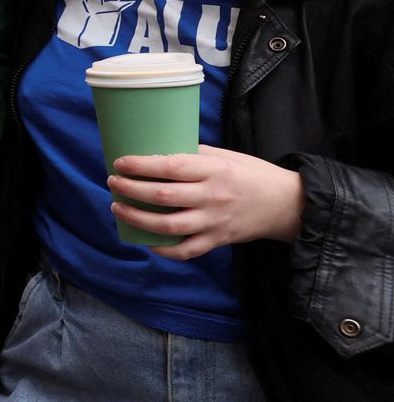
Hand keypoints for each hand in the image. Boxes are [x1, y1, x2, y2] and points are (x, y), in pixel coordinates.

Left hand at [108, 144, 304, 260]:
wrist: (288, 204)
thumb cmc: (252, 174)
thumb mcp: (226, 156)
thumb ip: (194, 155)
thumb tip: (156, 152)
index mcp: (214, 170)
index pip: (171, 166)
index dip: (141, 166)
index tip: (120, 163)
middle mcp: (213, 196)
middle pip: (163, 196)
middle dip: (131, 190)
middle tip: (113, 183)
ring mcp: (215, 221)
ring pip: (169, 226)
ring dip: (138, 219)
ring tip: (118, 208)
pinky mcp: (219, 240)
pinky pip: (186, 250)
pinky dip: (163, 249)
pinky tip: (145, 240)